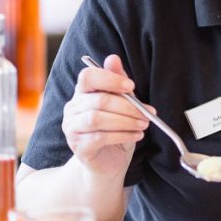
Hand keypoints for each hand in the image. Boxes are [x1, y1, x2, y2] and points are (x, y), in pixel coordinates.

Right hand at [61, 54, 151, 176]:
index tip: (131, 86)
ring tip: (143, 124)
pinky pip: (100, 137)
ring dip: (126, 120)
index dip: (110, 79)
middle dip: (128, 106)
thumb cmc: (117, 129)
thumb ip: (118, 83)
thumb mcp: (122, 104)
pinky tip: (136, 135)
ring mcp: (72, 128)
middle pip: (99, 100)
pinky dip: (122, 135)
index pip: (88, 76)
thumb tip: (113, 58)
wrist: (109, 162)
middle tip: (148, 113)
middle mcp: (73, 109)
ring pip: (97, 118)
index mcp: (83, 93)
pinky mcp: (78, 147)